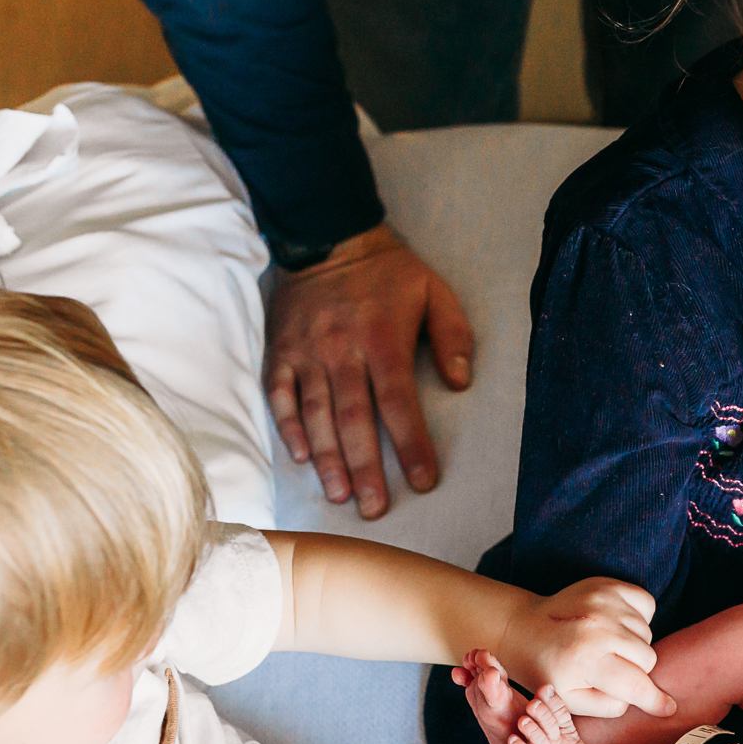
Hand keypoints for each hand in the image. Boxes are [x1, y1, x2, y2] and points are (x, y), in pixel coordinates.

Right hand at [267, 224, 474, 517]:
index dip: (412, 444)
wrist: (327, 235)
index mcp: (383, 340)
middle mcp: (342, 351)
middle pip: (354, 418)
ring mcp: (307, 353)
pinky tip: (301, 458)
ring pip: (315, 414)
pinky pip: (280, 395)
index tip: (423, 480)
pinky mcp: (280, 351)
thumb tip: (462, 383)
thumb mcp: (435, 291)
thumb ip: (453, 337)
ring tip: (339, 495)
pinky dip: (289, 428)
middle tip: (375, 508)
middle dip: (365, 467)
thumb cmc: (388, 273)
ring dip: (327, 458)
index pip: (399, 403)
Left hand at [496, 578, 675, 717]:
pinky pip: (647, 605)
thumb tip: (643, 699)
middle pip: (648, 658)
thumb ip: (608, 706)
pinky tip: (616, 625)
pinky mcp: (608, 585)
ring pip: (647, 634)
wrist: (524, 629)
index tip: (668, 708)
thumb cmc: (548, 670)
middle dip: (637, 669)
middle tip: (612, 669)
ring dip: (634, 645)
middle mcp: (597, 628)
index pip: (636, 685)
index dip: (655, 701)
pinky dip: (639, 618)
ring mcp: (604, 602)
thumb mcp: (570, 700)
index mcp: (585, 660)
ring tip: (607, 646)